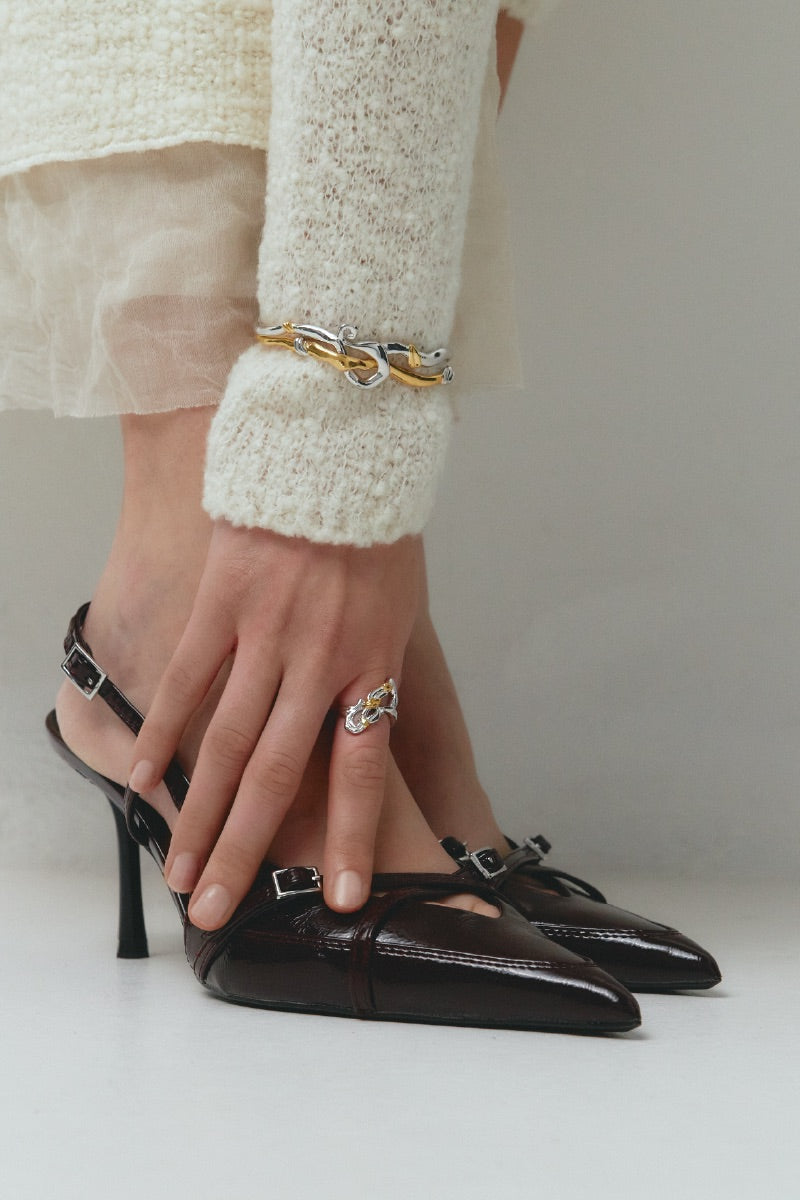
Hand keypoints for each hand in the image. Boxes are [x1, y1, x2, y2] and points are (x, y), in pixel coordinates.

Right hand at [129, 520, 420, 928]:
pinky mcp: (224, 602)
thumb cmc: (378, 525)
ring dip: (200, 813)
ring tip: (180, 868)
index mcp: (371, 666)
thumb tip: (362, 717)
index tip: (334, 899)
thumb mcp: (400, 604)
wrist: (344, 446)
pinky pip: (189, 677)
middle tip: (217, 909)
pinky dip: (165, 728)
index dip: (346, 839)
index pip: (360, 774)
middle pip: (278, 775)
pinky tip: (145, 776)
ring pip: (227, 742)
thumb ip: (377, 666)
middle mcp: (320, 662)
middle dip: (247, 850)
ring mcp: (269, 634)